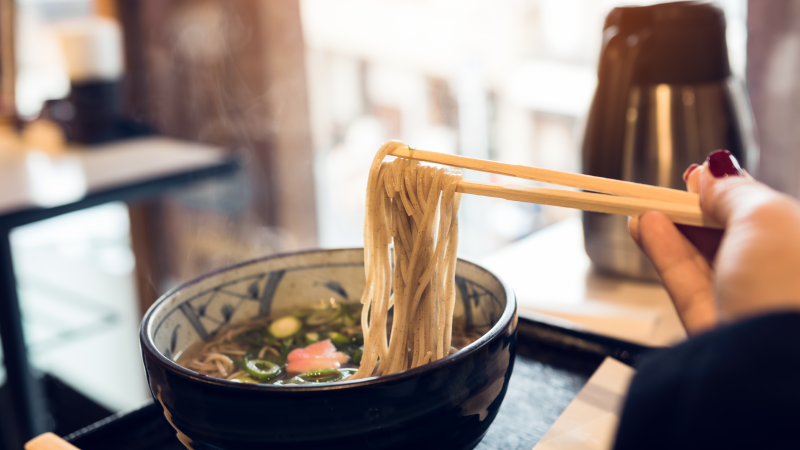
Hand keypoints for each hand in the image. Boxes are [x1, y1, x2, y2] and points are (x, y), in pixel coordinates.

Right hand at [628, 150, 799, 335]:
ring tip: (643, 207)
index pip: (760, 213)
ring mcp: (744, 300)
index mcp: (799, 246)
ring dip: (671, 228)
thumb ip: (732, 190)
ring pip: (701, 257)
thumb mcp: (765, 215)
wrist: (774, 357)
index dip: (726, 191)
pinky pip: (683, 280)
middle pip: (726, 234)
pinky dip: (661, 251)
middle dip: (694, 210)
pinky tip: (643, 227)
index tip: (696, 176)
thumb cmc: (790, 282)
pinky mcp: (712, 322)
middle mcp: (776, 274)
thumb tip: (712, 171)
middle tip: (668, 192)